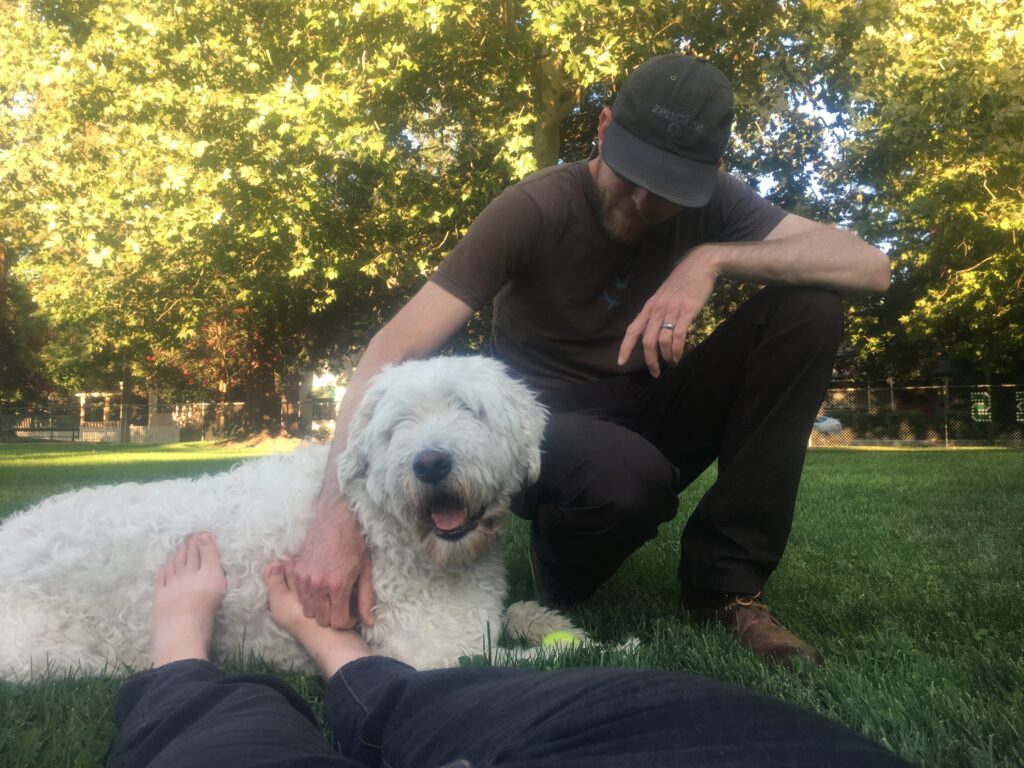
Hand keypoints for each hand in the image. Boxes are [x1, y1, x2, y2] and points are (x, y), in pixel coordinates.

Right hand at [293, 492, 374, 628]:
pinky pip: (299, 596)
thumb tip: (369, 622)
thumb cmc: (355, 541)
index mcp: (338, 585)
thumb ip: (366, 598)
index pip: (337, 621)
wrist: (336, 517)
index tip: (351, 615)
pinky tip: (320, 589)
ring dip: (319, 609)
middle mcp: (318, 584)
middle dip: (333, 617)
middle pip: (321, 619)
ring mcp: (304, 578)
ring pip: (307, 610)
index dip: (346, 622)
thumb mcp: (365, 569)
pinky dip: (309, 598)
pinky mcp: (297, 571)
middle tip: (342, 608)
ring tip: (331, 599)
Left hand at [617, 247, 718, 376]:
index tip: (620, 362)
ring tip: (671, 364)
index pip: (632, 330)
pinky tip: (678, 357)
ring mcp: (671, 310)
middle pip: (647, 341)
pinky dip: (677, 350)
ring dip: (666, 357)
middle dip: (650, 361)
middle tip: (654, 373)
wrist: (699, 265)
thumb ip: (656, 314)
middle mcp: (657, 309)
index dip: (625, 347)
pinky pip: (678, 336)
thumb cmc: (681, 283)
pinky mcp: (686, 310)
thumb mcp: (663, 297)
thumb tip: (651, 333)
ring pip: (662, 341)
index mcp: (649, 307)